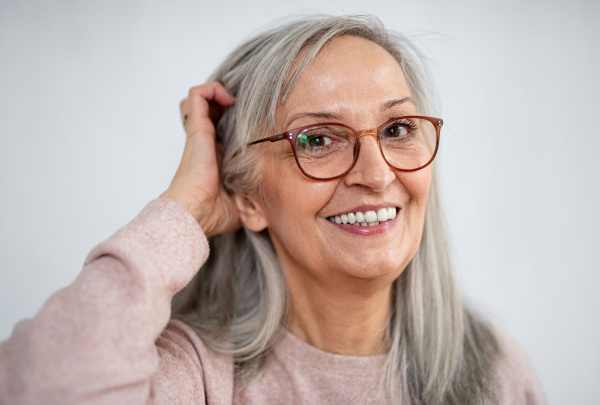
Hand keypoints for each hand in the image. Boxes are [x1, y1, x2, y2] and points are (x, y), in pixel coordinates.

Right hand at [160, 82, 239, 236]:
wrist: (195, 213)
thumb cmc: (214, 212)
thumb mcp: (241, 201)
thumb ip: (253, 196)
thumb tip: (271, 203)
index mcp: (214, 158)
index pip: (218, 130)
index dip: (232, 121)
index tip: (253, 122)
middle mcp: (205, 143)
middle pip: (208, 109)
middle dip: (226, 102)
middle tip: (245, 107)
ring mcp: (199, 134)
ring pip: (199, 97)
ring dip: (216, 91)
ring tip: (232, 100)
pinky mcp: (197, 129)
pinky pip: (197, 94)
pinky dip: (212, 89)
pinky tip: (228, 99)